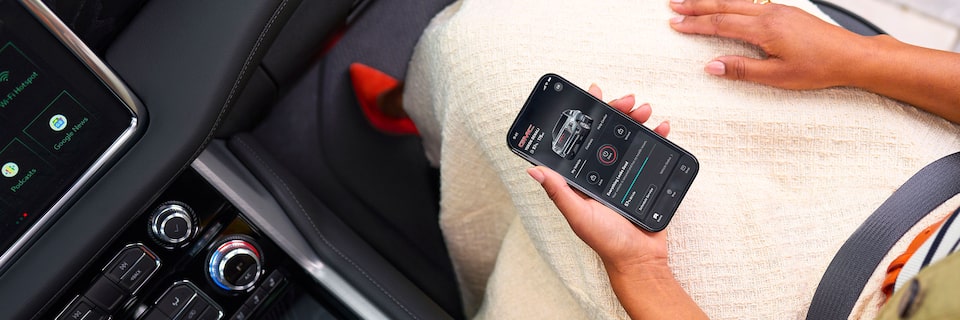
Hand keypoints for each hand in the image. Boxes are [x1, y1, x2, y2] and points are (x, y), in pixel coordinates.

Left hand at [527, 84, 671, 273]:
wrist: (642, 258)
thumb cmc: (607, 241)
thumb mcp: (579, 215)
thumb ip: (560, 193)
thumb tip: (534, 170)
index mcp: (584, 177)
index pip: (583, 139)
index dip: (587, 116)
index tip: (592, 96)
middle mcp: (603, 171)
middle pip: (609, 132)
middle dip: (617, 111)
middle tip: (627, 101)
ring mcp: (625, 172)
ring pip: (630, 136)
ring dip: (637, 118)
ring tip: (645, 109)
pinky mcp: (645, 176)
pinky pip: (653, 150)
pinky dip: (659, 136)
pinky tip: (663, 127)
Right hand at [669, 0, 874, 88]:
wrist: (852, 56)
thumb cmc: (820, 66)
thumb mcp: (777, 76)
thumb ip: (742, 69)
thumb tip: (713, 65)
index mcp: (765, 28)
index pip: (720, 24)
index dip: (695, 24)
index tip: (676, 24)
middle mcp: (770, 13)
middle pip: (725, 6)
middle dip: (697, 6)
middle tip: (674, 6)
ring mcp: (778, 9)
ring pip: (737, 0)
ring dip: (712, 1)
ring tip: (693, 2)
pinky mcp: (786, 12)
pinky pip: (750, 1)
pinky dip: (731, 2)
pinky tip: (726, 4)